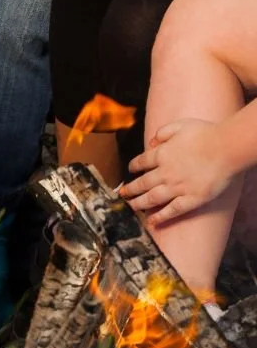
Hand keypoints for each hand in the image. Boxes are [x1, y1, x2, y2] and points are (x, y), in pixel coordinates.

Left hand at [122, 119, 239, 225]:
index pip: (141, 162)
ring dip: (139, 203)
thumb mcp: (179, 125)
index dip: (133, 166)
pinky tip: (152, 221)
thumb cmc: (205, 134)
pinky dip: (161, 217)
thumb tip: (150, 142)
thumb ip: (162, 133)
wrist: (226, 148)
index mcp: (161, 154)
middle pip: (142, 183)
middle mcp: (165, 172)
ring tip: (131, 207)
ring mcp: (177, 187)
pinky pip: (172, 210)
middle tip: (122, 194)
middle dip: (130, 189)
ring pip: (152, 198)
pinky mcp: (192, 199)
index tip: (130, 170)